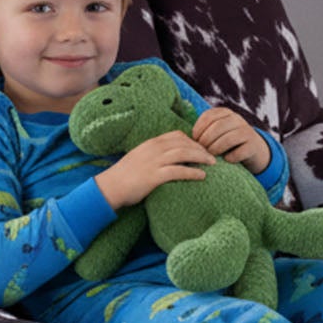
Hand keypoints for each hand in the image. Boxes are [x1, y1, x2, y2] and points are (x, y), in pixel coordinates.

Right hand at [95, 130, 215, 209]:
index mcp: (151, 143)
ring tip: (212, 164)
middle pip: (184, 143)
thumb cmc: (124, 176)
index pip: (177, 135)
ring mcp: (154, 162)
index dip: (192, 140)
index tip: (202, 148)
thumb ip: (153, 155)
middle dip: (201, 148)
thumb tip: (167, 159)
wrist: (109, 187)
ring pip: (184, 154)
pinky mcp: (154, 176)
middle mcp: (154, 149)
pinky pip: (178, 171)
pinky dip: (192, 172)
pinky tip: (202, 176)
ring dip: (201, 157)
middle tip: (212, 155)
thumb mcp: (139, 158)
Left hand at [192, 107, 268, 173]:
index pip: (209, 116)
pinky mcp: (253, 146)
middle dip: (206, 140)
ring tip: (210, 156)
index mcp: (225, 113)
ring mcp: (247, 132)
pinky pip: (239, 152)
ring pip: (228, 139)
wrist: (253, 150)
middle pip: (218, 127)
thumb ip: (204, 130)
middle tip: (200, 151)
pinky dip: (230, 157)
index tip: (193, 140)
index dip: (198, 129)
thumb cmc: (226, 141)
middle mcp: (237, 119)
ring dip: (216, 149)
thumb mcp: (217, 131)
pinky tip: (225, 160)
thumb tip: (183, 138)